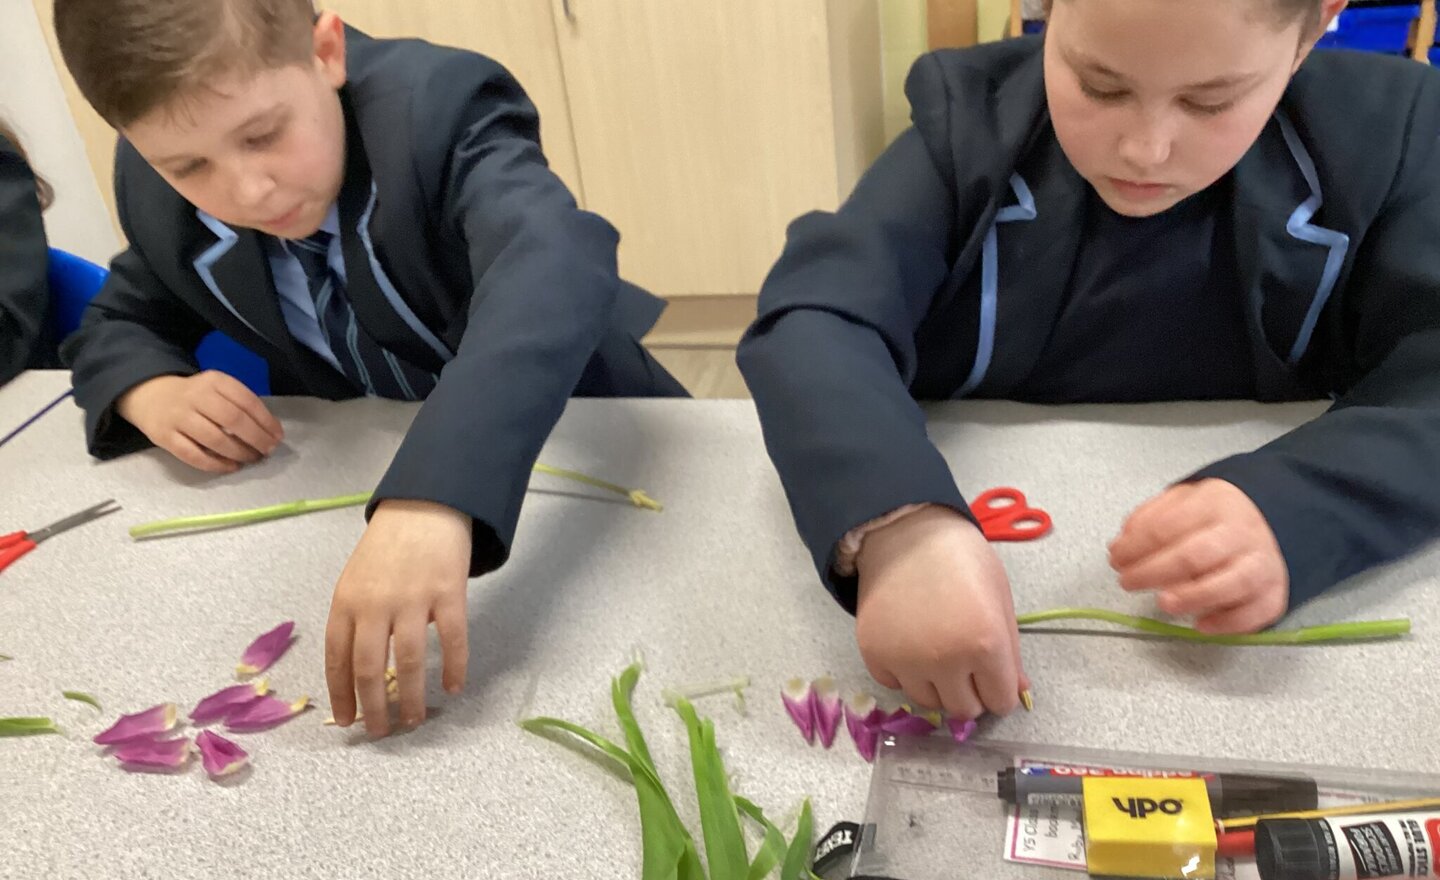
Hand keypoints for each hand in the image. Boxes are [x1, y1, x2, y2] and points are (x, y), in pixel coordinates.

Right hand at [117, 371, 282, 473]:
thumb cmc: (195, 396)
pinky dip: (216, 464)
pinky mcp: (164, 437)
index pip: (247, 401)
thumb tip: (269, 431)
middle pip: (233, 420)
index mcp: (214, 381)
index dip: (266, 421)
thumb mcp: (218, 388)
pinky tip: (231, 467)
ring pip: (215, 439)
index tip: (277, 436)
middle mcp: (196, 396)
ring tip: (252, 459)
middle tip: (268, 450)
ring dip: (239, 452)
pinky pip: (193, 455)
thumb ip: (240, 404)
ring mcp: (178, 417)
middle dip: (256, 438)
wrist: (149, 395)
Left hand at [324, 499, 471, 736]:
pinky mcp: (449, 592)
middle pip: (369, 668)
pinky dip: (454, 668)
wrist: (426, 504)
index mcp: (346, 601)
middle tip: (381, 732)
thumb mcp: (355, 579)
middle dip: (373, 707)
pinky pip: (452, 640)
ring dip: (410, 698)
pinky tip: (454, 688)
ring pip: (408, 662)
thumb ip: (355, 619)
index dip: (341, 695)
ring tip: (413, 720)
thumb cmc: (388, 547)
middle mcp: (375, 603)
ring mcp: (413, 598)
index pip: (337, 659)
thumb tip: (359, 673)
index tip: (346, 722)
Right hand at [854, 506, 1028, 720]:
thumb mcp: (999, 599)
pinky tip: (909, 644)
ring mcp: (906, 661)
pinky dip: (904, 673)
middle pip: (963, 710)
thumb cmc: (962, 559)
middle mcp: (946, 661)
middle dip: (970, 693)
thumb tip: (1017, 690)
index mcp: (986, 645)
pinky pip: (894, 684)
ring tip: (934, 651)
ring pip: (928, 703)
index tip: (991, 674)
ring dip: (936, 686)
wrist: (906, 533)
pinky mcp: (874, 655)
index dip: (999, 689)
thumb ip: (1011, 651)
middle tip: (964, 665)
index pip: (1000, 702)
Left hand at [1110, 479, 1288, 632]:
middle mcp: (1241, 533)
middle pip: (1196, 555)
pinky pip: (1255, 612)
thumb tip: (1121, 545)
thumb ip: (1148, 519)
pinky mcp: (1273, 593)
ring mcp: (1261, 564)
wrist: (1273, 522)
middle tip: (1128, 582)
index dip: (1136, 546)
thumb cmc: (1214, 518)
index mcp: (1214, 504)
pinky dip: (1228, 623)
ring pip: (1231, 583)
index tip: (1116, 558)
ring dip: (1192, 597)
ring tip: (1163, 603)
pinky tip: (1201, 625)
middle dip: (1154, 572)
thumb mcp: (1181, 502)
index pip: (1168, 526)